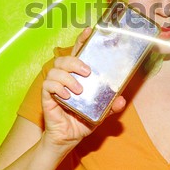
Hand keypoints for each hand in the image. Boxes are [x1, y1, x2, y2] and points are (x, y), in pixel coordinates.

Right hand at [41, 27, 125, 152]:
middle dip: (75, 61)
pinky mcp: (47, 97)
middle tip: (88, 72)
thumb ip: (111, 105)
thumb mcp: (101, 112)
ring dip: (68, 77)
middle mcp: (65, 78)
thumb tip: (121, 100)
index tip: (89, 31)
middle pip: (64, 58)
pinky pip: (48, 85)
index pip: (78, 53)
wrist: (68, 138)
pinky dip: (58, 87)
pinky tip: (67, 96)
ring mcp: (55, 86)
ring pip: (55, 69)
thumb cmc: (83, 120)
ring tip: (79, 90)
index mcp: (78, 76)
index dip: (81, 40)